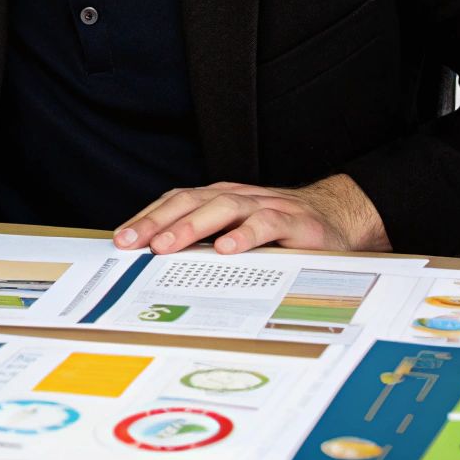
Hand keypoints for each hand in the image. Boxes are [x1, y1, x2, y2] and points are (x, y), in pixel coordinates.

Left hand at [112, 174, 389, 254]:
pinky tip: (226, 249)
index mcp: (220, 199)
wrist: (338, 219)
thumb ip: (206, 242)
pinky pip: (267, 225)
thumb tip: (157, 261)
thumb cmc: (280, 232)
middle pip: (192, 201)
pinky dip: (245, 235)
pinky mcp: (296, 223)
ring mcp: (267, 206)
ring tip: (168, 245)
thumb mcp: (238, 233)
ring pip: (224, 208)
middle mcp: (239, 197)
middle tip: (135, 243)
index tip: (121, 239)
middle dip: (159, 222)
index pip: (176, 201)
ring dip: (192, 226)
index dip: (147, 218)